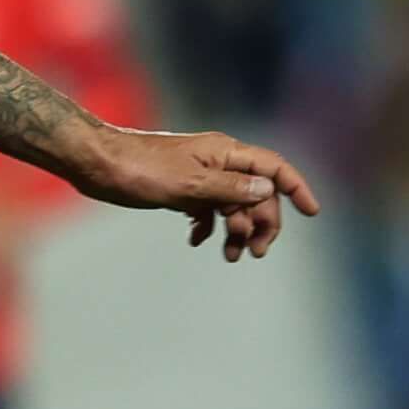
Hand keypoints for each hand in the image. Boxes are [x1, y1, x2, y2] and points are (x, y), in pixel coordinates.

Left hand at [81, 127, 322, 261]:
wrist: (97, 164)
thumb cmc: (140, 170)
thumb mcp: (190, 185)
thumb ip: (231, 190)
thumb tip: (267, 191)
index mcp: (226, 153)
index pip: (273, 167)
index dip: (296, 188)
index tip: (311, 213)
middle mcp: (217, 161)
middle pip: (256, 192)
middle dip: (261, 222)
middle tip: (253, 254)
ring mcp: (199, 174)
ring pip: (231, 204)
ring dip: (235, 230)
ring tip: (229, 256)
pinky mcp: (180, 188)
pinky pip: (207, 209)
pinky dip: (208, 226)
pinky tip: (197, 241)